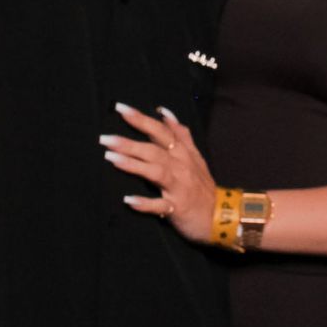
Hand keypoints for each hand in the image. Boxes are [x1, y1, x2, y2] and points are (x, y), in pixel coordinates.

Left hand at [103, 103, 217, 245]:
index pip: (161, 131)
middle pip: (154, 150)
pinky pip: (160, 205)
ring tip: (111, 158)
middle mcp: (181, 167)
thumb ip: (180, 135)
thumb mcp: (195, 157)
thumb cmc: (202, 187)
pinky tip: (128, 200)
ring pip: (156, 172)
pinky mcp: (177, 208)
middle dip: (130, 143)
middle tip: (105, 138)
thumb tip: (164, 113)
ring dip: (134, 165)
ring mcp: (179, 187)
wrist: (221, 217)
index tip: (120, 108)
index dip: (142, 119)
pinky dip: (145, 203)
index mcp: (183, 154)